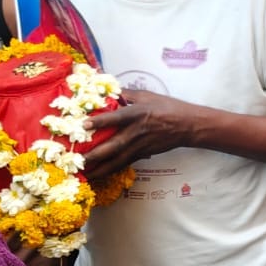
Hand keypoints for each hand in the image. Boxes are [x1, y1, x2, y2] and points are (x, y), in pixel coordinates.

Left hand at [81, 88, 197, 180]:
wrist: (187, 126)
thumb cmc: (169, 108)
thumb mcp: (148, 96)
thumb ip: (126, 94)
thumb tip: (108, 90)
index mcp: (138, 114)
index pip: (116, 118)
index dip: (100, 121)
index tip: (84, 125)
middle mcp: (137, 131)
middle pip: (114, 145)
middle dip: (95, 154)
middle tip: (78, 159)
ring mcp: (140, 146)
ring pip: (117, 160)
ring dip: (100, 168)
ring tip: (85, 174)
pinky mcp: (143, 154)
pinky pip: (124, 163)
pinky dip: (111, 170)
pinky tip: (99, 174)